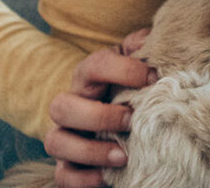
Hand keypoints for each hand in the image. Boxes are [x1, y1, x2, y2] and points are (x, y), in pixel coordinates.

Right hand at [45, 29, 155, 187]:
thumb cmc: (131, 85)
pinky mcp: (67, 164)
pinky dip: (82, 179)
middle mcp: (71, 103)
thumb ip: (145, 47)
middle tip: (131, 119)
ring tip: (124, 155)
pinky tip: (108, 176)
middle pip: (62, 106)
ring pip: (55, 142)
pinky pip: (62, 175)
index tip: (152, 77)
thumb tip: (154, 36)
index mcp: (89, 75)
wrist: (123, 118)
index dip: (123, 69)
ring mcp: (65, 135)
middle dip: (98, 115)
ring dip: (89, 150)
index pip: (95, 65)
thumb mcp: (138, 62)